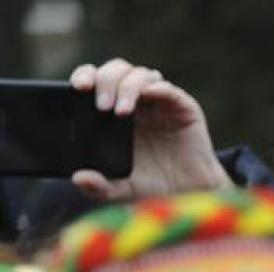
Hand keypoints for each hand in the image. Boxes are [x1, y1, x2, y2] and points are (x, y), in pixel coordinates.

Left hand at [68, 59, 231, 201]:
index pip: (96, 80)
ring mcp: (160, 103)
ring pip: (140, 75)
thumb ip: (98, 187)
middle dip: (106, 82)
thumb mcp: (120, 189)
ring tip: (122, 112)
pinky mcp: (183, 108)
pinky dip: (157, 88)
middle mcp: (137, 103)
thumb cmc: (154, 186)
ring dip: (128, 87)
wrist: (191, 194)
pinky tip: (149, 95)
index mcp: (114, 113)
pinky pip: (169, 89)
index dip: (85, 76)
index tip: (79, 88)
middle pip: (116, 70)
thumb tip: (78, 178)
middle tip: (102, 106)